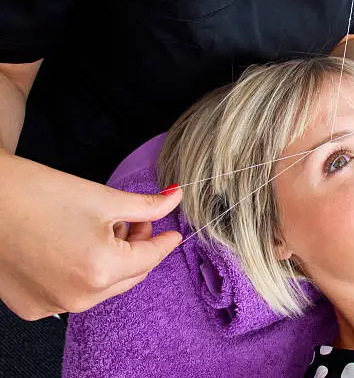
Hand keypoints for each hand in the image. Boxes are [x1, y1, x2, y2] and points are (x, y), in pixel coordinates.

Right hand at [0, 151, 182, 319]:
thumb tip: (175, 198)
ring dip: (113, 262)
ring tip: (104, 230)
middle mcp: (78, 298)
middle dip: (139, 249)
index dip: (164, 242)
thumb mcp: (103, 199)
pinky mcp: (32, 306)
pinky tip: (78, 246)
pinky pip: (74, 294)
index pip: (150, 259)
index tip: (173, 234)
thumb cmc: (38, 194)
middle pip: (129, 276)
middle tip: (137, 223)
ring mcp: (53, 306)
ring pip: (103, 287)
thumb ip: (146, 206)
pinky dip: (85, 274)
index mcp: (100, 270)